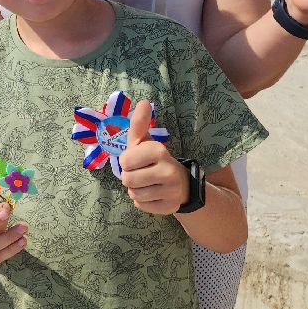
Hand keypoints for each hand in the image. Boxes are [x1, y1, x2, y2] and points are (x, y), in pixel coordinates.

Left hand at [119, 100, 186, 214]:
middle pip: (127, 180)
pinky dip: (143, 202)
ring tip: (147, 183)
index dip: (127, 162)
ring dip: (135, 190)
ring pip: (134, 195)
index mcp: (159, 151)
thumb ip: (139, 123)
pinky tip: (153, 194)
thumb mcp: (145, 141)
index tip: (137, 161)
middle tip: (141, 173)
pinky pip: (142, 206)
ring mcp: (172, 191)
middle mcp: (168, 170)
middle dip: (130, 178)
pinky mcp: (170, 207)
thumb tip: (143, 101)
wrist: (182, 182)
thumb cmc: (154, 159)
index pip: (125, 162)